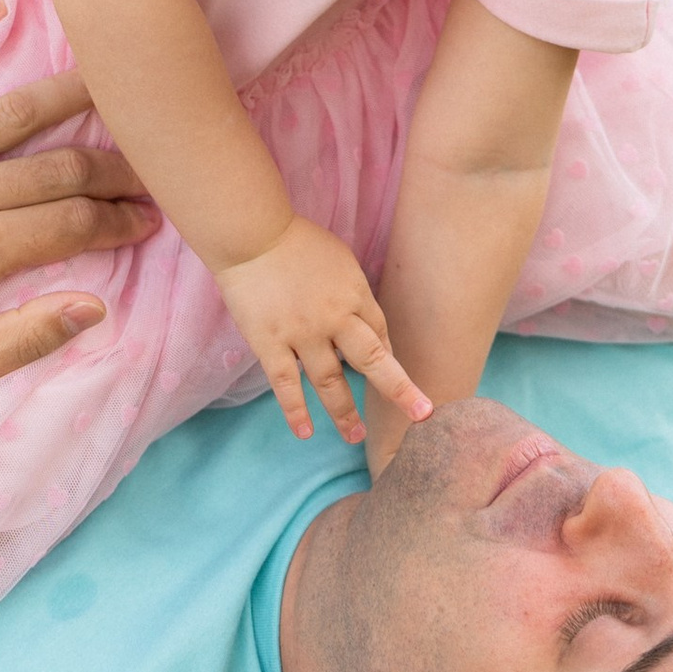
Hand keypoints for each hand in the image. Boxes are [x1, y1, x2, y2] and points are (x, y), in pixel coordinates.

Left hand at [0, 7, 159, 412]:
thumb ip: (27, 338)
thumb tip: (97, 306)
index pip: (76, 222)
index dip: (122, 220)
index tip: (152, 218)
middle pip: (59, 166)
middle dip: (116, 166)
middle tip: (152, 164)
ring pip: (10, 115)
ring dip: (68, 93)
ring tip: (111, 77)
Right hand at [216, 217, 430, 447]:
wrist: (252, 234)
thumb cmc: (296, 242)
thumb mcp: (339, 259)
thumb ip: (352, 291)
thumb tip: (361, 321)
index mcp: (355, 294)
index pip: (380, 335)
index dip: (388, 358)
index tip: (392, 376)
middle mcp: (335, 318)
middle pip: (373, 361)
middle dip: (399, 390)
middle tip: (420, 415)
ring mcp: (302, 333)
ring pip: (330, 381)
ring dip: (345, 413)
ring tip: (355, 437)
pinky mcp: (270, 343)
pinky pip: (286, 384)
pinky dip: (295, 411)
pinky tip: (304, 433)